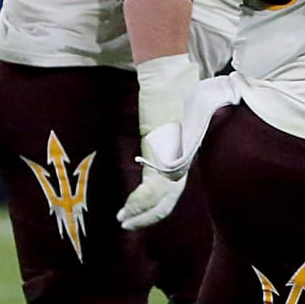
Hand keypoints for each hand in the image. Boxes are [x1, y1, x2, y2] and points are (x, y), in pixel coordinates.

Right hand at [117, 54, 198, 230]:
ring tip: (124, 222)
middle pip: (167, 198)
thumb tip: (161, 128)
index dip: (157, 205)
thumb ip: (167, 128)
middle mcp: (178, 160)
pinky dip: (139, 204)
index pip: (171, 188)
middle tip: (129, 225)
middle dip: (149, 216)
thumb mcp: (169, 116)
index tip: (136, 213)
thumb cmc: (171, 92)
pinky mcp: (163, 155)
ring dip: (141, 214)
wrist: (170, 79)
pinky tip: (126, 211)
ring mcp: (172, 159)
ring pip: (160, 198)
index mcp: (180, 153)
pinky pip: (152, 189)